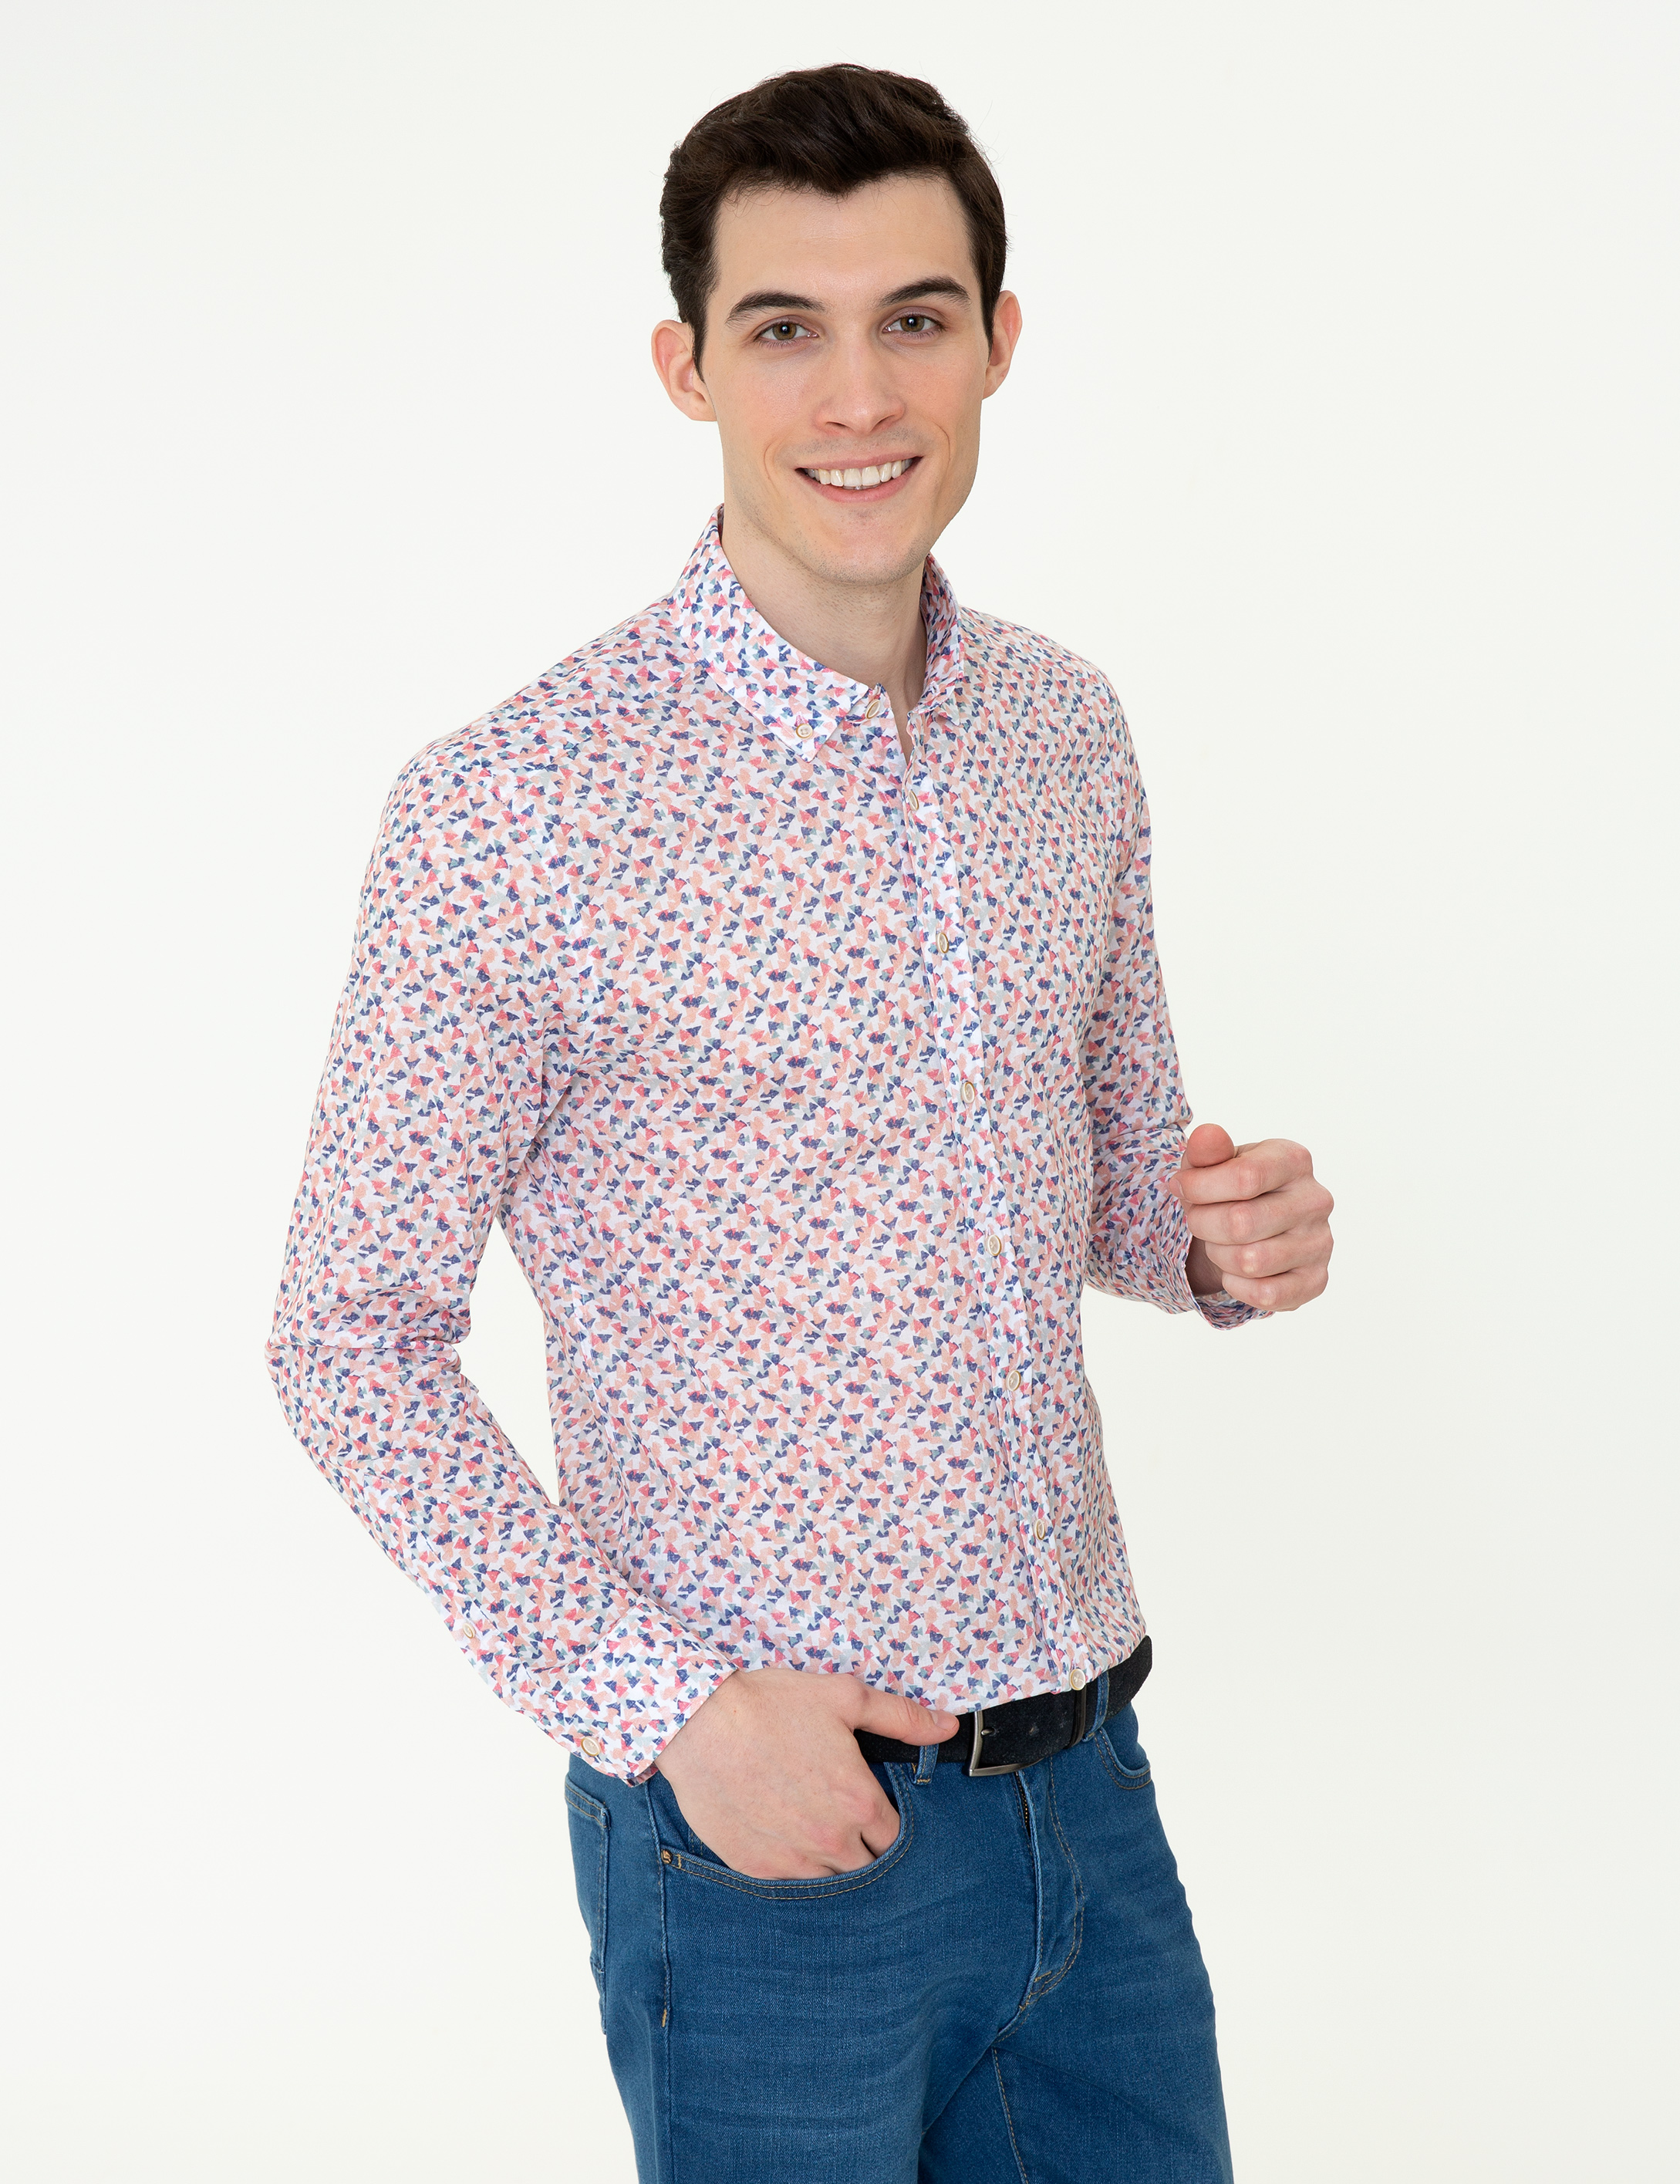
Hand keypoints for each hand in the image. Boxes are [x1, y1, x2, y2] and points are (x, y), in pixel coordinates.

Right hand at [654, 1667, 956, 1879]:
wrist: (698, 1721)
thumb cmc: (772, 1704)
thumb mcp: (844, 1698)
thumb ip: (901, 1717)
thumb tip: (948, 1727)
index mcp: (859, 1801)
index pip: (897, 1838)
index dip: (890, 1827)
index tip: (877, 1813)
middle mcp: (832, 1839)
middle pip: (870, 1868)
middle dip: (867, 1851)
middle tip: (850, 1827)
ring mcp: (793, 1859)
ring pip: (833, 1884)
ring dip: (833, 1867)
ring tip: (821, 1840)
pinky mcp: (756, 1868)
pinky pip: (791, 1887)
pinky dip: (796, 1871)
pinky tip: (788, 1846)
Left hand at [1173, 1122, 1333, 1310]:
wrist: (1252, 1227)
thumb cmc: (1227, 1188)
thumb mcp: (1212, 1163)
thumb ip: (1207, 1150)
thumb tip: (1207, 1135)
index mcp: (1294, 1160)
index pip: (1244, 1177)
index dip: (1199, 1189)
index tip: (1180, 1188)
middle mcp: (1316, 1199)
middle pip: (1241, 1223)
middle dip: (1203, 1224)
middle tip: (1199, 1220)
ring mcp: (1321, 1242)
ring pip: (1250, 1261)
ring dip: (1218, 1255)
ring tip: (1219, 1243)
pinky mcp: (1316, 1279)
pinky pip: (1267, 1295)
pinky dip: (1237, 1286)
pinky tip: (1234, 1271)